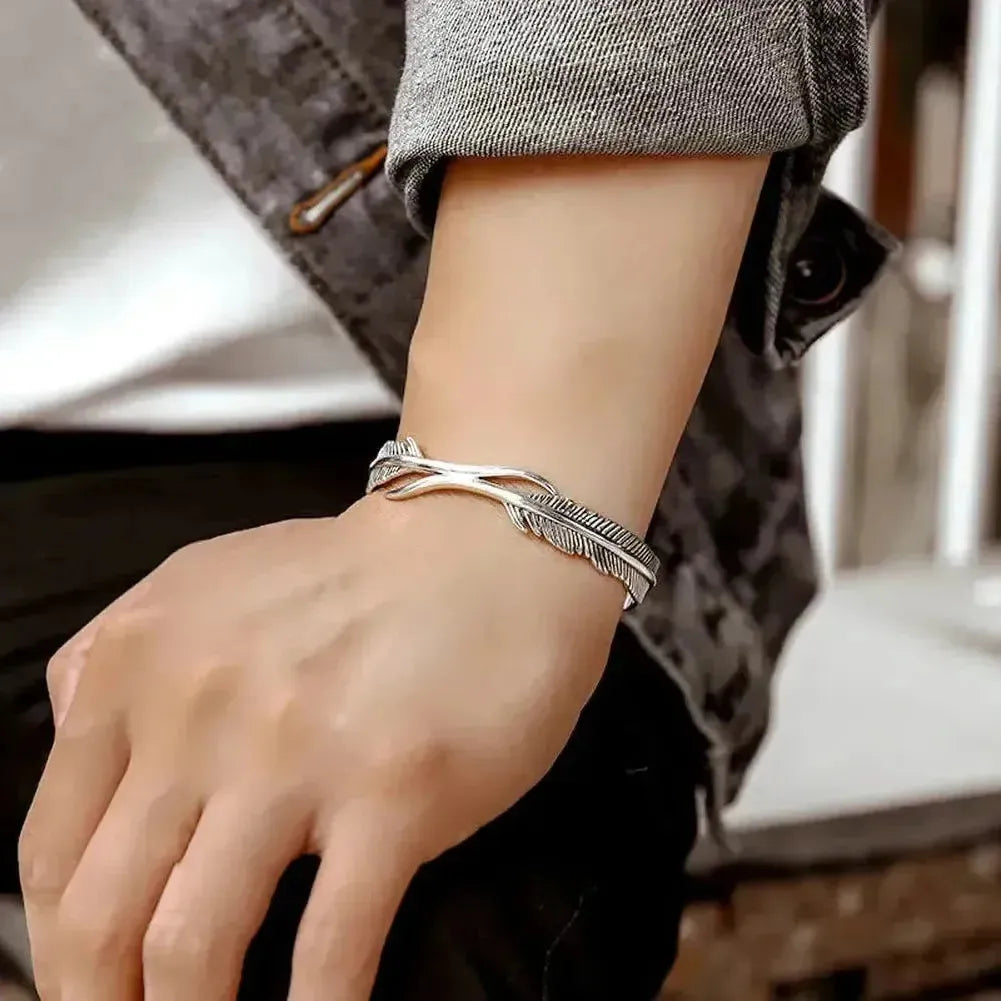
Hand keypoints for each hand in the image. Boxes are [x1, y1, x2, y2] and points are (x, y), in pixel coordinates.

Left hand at [19, 492, 622, 1000]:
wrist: (486, 543)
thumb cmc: (353, 576)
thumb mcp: (204, 584)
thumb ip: (115, 657)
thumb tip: (66, 738)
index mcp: (142, 662)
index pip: (52, 847)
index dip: (52, 948)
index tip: (86, 986)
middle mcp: (200, 709)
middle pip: (103, 915)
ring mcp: (296, 752)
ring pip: (193, 944)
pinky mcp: (394, 790)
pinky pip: (331, 946)